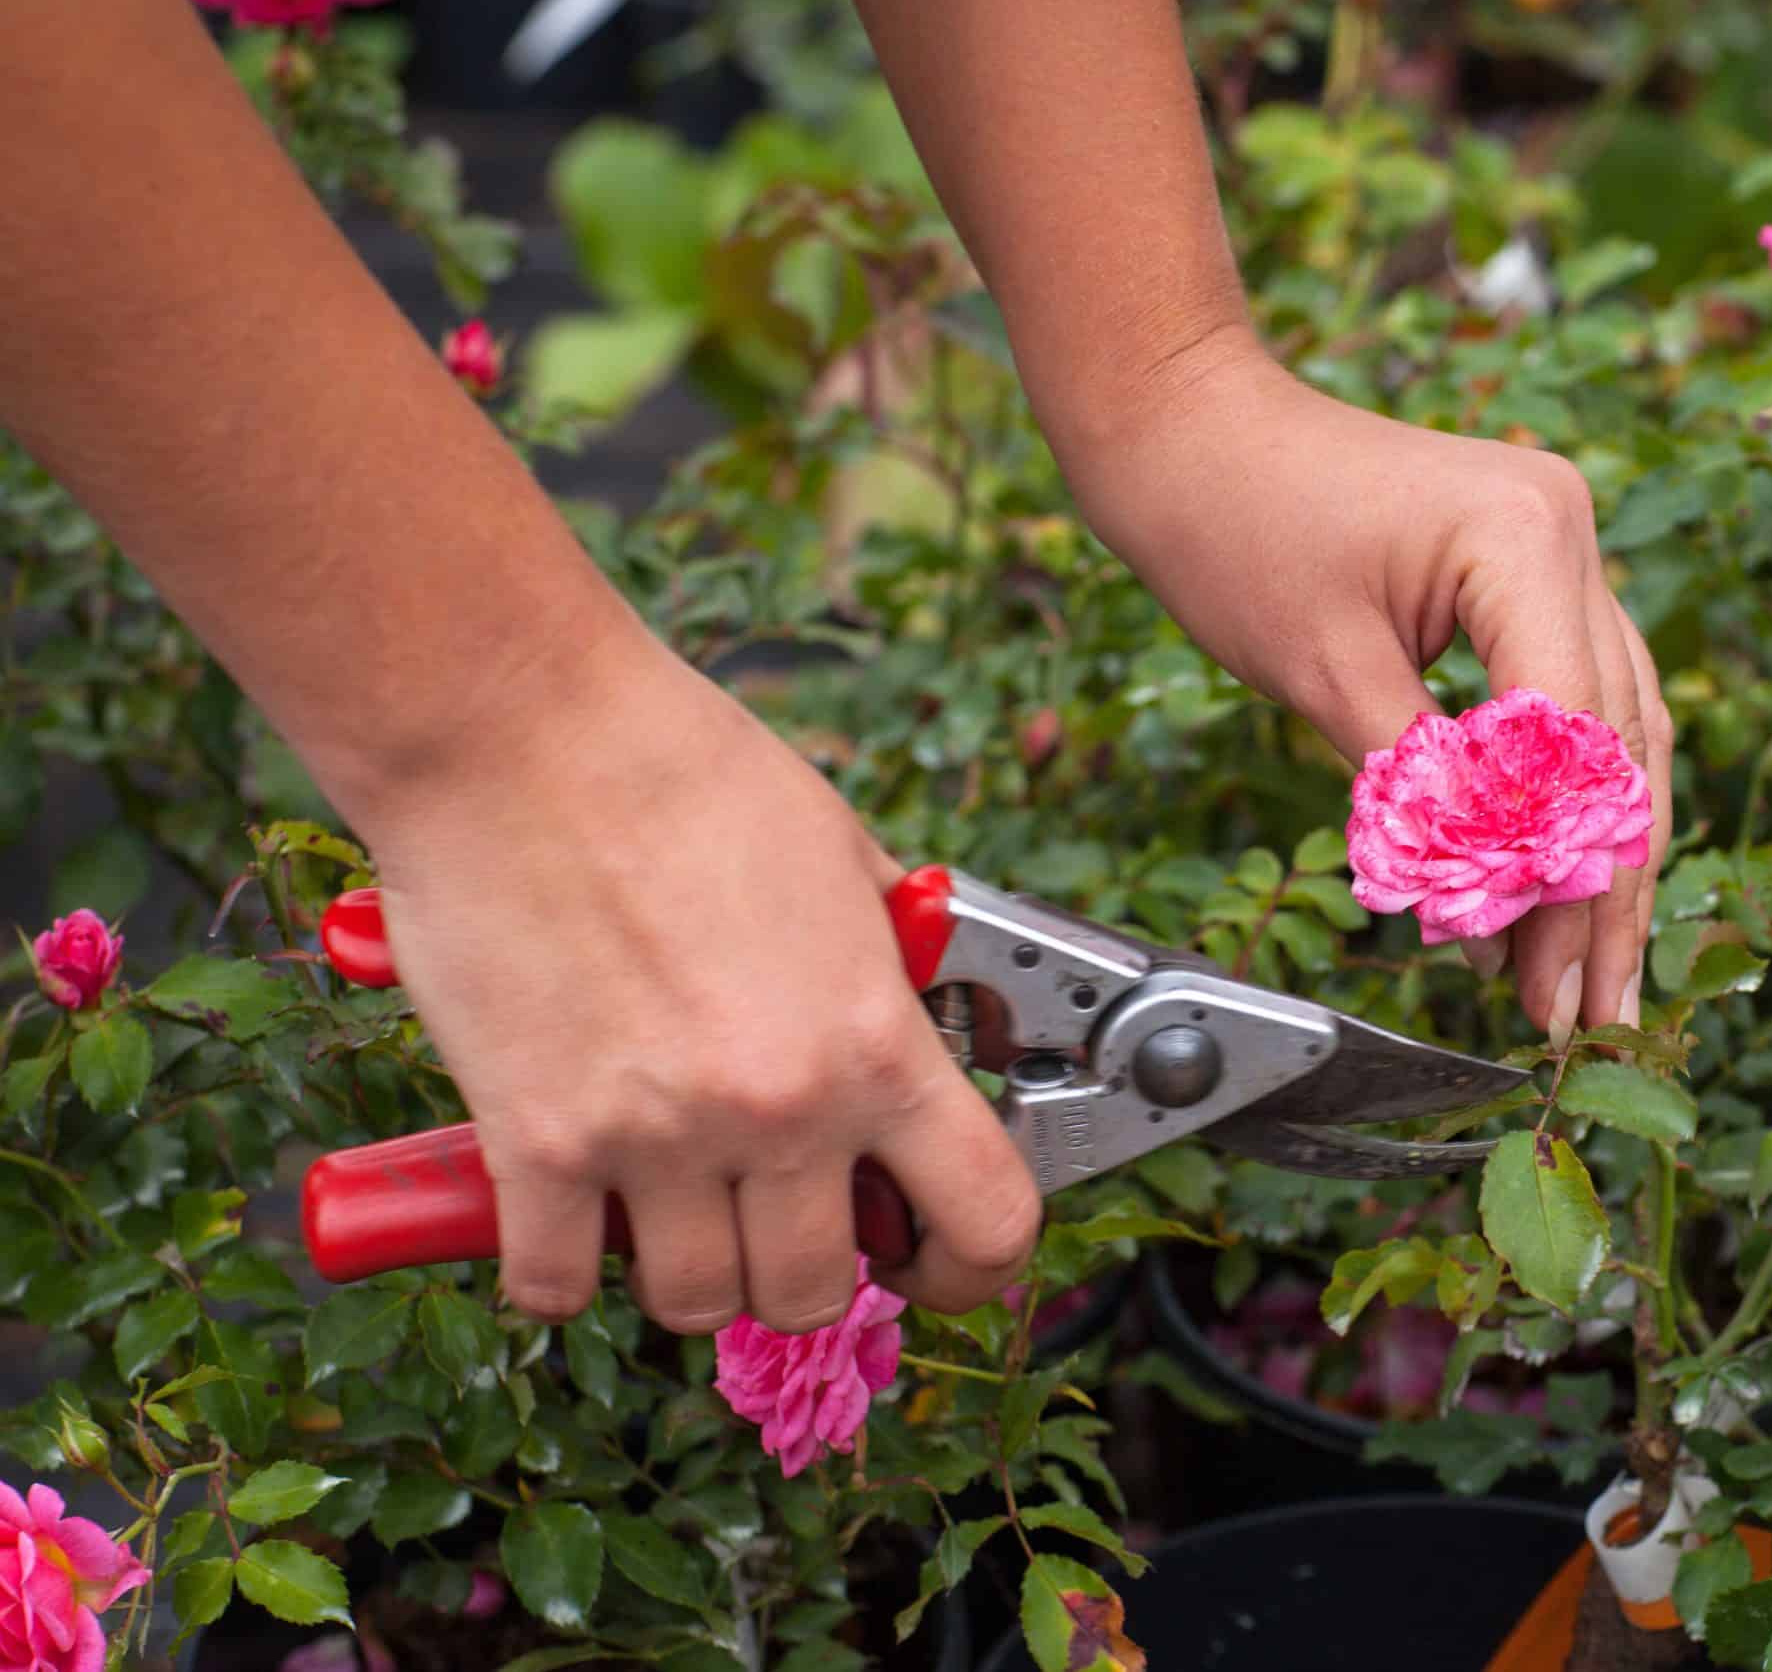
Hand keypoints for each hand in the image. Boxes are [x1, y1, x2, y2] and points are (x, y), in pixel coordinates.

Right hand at [352, 637, 1041, 1329]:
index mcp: (876, 1041)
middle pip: (819, 1292)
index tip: (934, 1260)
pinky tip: (565, 1213)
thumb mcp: (845, 859)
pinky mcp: (534, 1144)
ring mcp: (655, 1138)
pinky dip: (558, 1269)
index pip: (987, 1221)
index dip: (970, 1268)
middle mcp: (780, 1109)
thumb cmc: (681, 769)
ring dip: (691, 1269)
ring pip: (698, 1303)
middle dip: (806, 1266)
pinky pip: (553, 1285)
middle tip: (777, 1213)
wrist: (520, 733)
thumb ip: (889, 967)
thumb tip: (924, 1023)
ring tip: (673, 1202)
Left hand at [1055, 328, 1674, 1033]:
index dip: (1561, 874)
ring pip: (1615, 730)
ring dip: (1599, 857)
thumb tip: (1488, 919)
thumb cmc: (1232, 526)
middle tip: (1584, 1014)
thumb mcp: (1324, 675)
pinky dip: (1565, 795)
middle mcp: (1570, 532)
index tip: (1541, 982)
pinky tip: (1564, 884)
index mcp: (1526, 539)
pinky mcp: (1532, 569)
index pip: (1572, 739)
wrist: (1189, 425)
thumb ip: (1419, 797)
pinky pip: (1575, 697)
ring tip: (1591, 979)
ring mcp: (1561, 545)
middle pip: (1614, 745)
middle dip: (1598, 892)